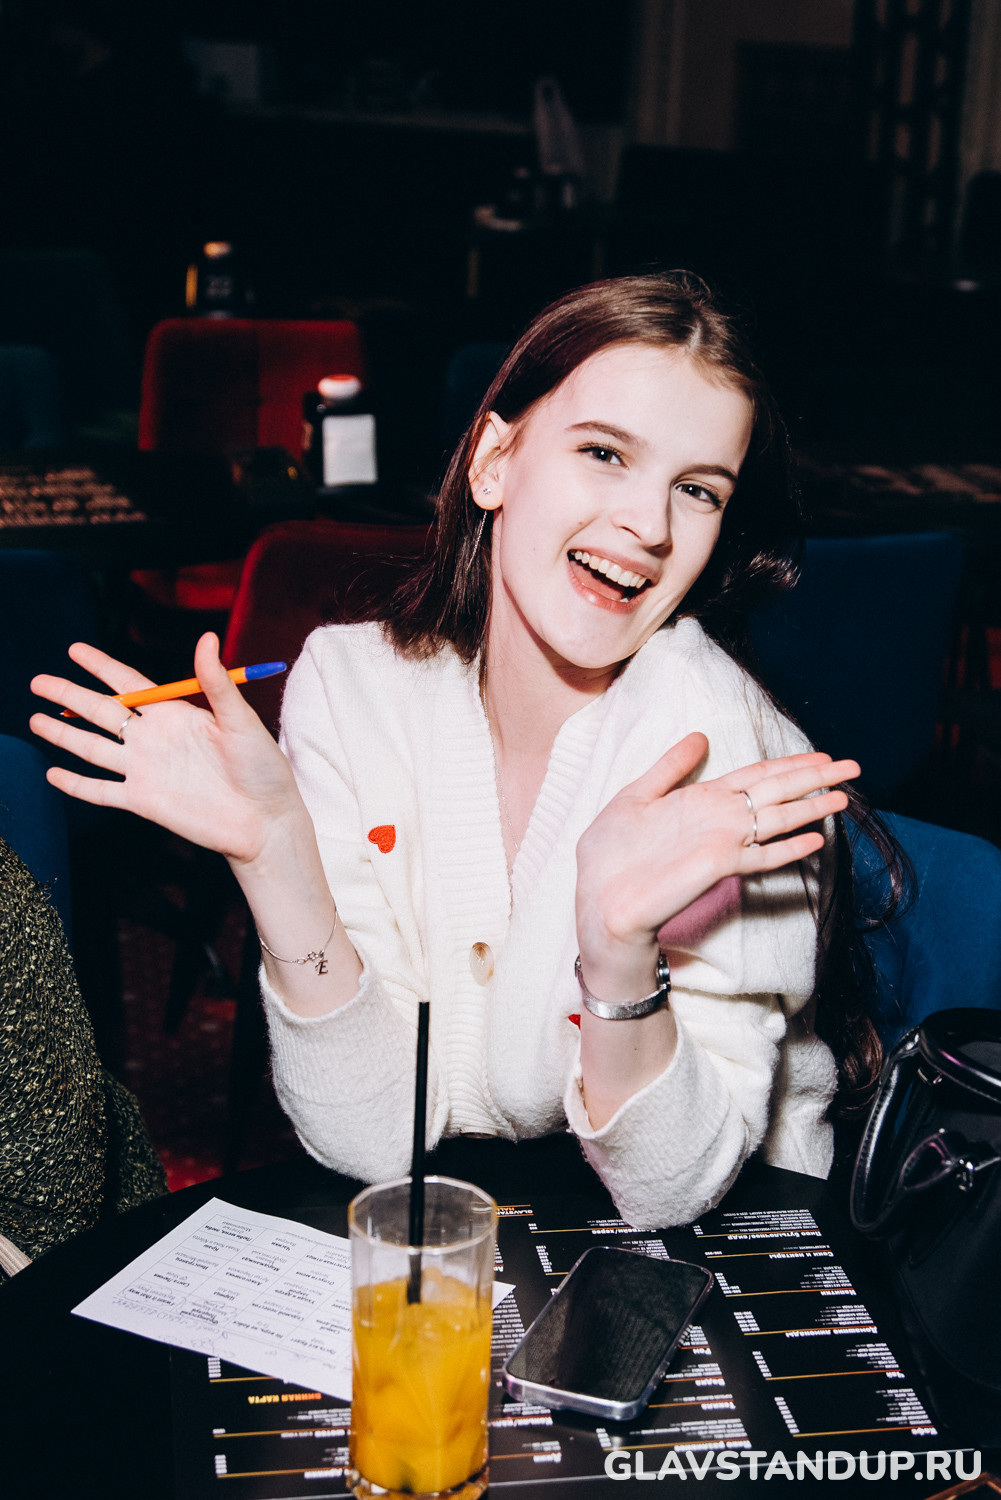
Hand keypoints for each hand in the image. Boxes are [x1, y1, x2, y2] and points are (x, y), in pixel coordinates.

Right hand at [30, 633, 304, 864]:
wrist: (264, 821)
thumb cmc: (262, 768)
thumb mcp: (240, 720)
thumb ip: (216, 683)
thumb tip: (206, 637)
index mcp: (175, 714)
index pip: (128, 684)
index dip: (100, 667)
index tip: (75, 650)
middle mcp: (154, 739)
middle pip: (101, 713)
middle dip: (68, 696)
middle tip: (37, 681)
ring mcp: (145, 770)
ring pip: (93, 747)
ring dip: (63, 734)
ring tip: (33, 719)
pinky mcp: (142, 801)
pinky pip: (100, 791)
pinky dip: (75, 783)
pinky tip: (52, 774)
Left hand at [575, 731, 858, 995]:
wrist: (598, 897)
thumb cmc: (611, 853)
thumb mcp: (635, 797)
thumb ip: (669, 767)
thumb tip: (699, 735)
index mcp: (702, 799)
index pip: (756, 775)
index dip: (789, 763)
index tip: (822, 754)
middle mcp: (718, 819)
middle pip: (775, 791)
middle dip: (814, 778)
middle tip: (852, 767)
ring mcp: (721, 842)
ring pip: (776, 819)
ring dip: (811, 807)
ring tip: (843, 797)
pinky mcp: (716, 866)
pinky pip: (760, 856)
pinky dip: (787, 848)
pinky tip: (815, 840)